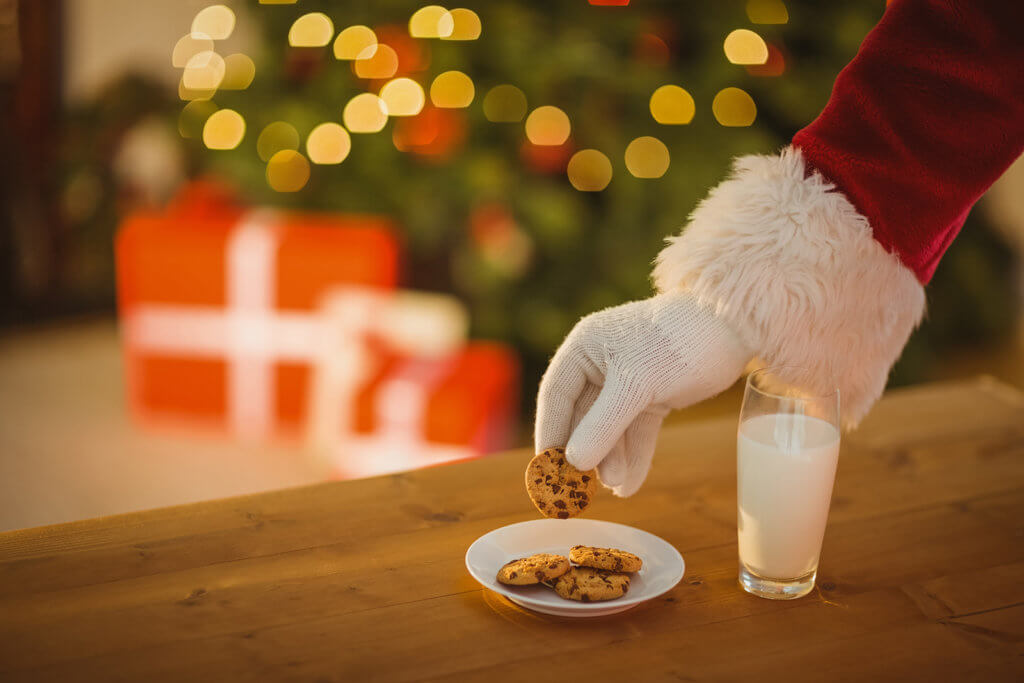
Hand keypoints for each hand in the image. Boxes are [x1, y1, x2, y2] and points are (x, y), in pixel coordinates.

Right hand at [535, 292, 750, 496]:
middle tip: (584, 487)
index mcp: (585, 347)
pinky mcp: (652, 395)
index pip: (556, 394)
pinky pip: (636, 430)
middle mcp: (601, 363)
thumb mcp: (635, 385)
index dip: (550, 432)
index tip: (546, 468)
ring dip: (612, 459)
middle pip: (583, 416)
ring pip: (611, 427)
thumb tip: (573, 462)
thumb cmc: (677, 342)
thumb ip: (602, 425)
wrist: (733, 329)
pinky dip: (635, 456)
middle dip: (588, 452)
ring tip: (617, 488)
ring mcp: (627, 380)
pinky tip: (631, 485)